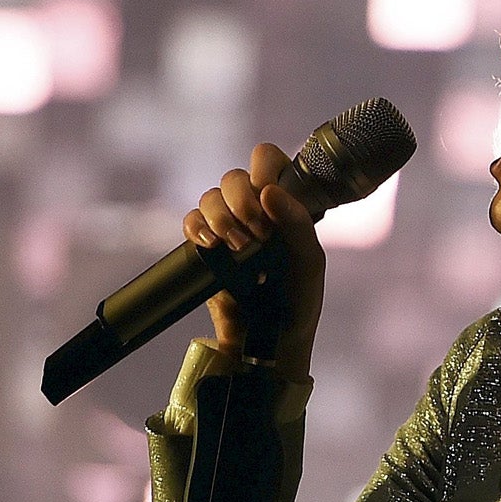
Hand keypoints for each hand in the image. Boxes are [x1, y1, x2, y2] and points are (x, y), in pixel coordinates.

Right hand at [181, 142, 326, 377]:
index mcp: (285, 206)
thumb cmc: (298, 301)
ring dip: (222, 217)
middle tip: (257, 232)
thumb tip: (268, 191)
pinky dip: (197, 228)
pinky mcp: (206, 248)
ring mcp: (229, 228)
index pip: (268, 160)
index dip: (264, 166)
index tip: (268, 191)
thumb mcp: (309, 262)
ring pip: (210, 197)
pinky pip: (191, 222)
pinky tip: (212, 245)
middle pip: (233, 177)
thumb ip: (297, 224)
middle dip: (241, 199)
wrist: (269, 340)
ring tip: (239, 247)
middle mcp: (256, 211)